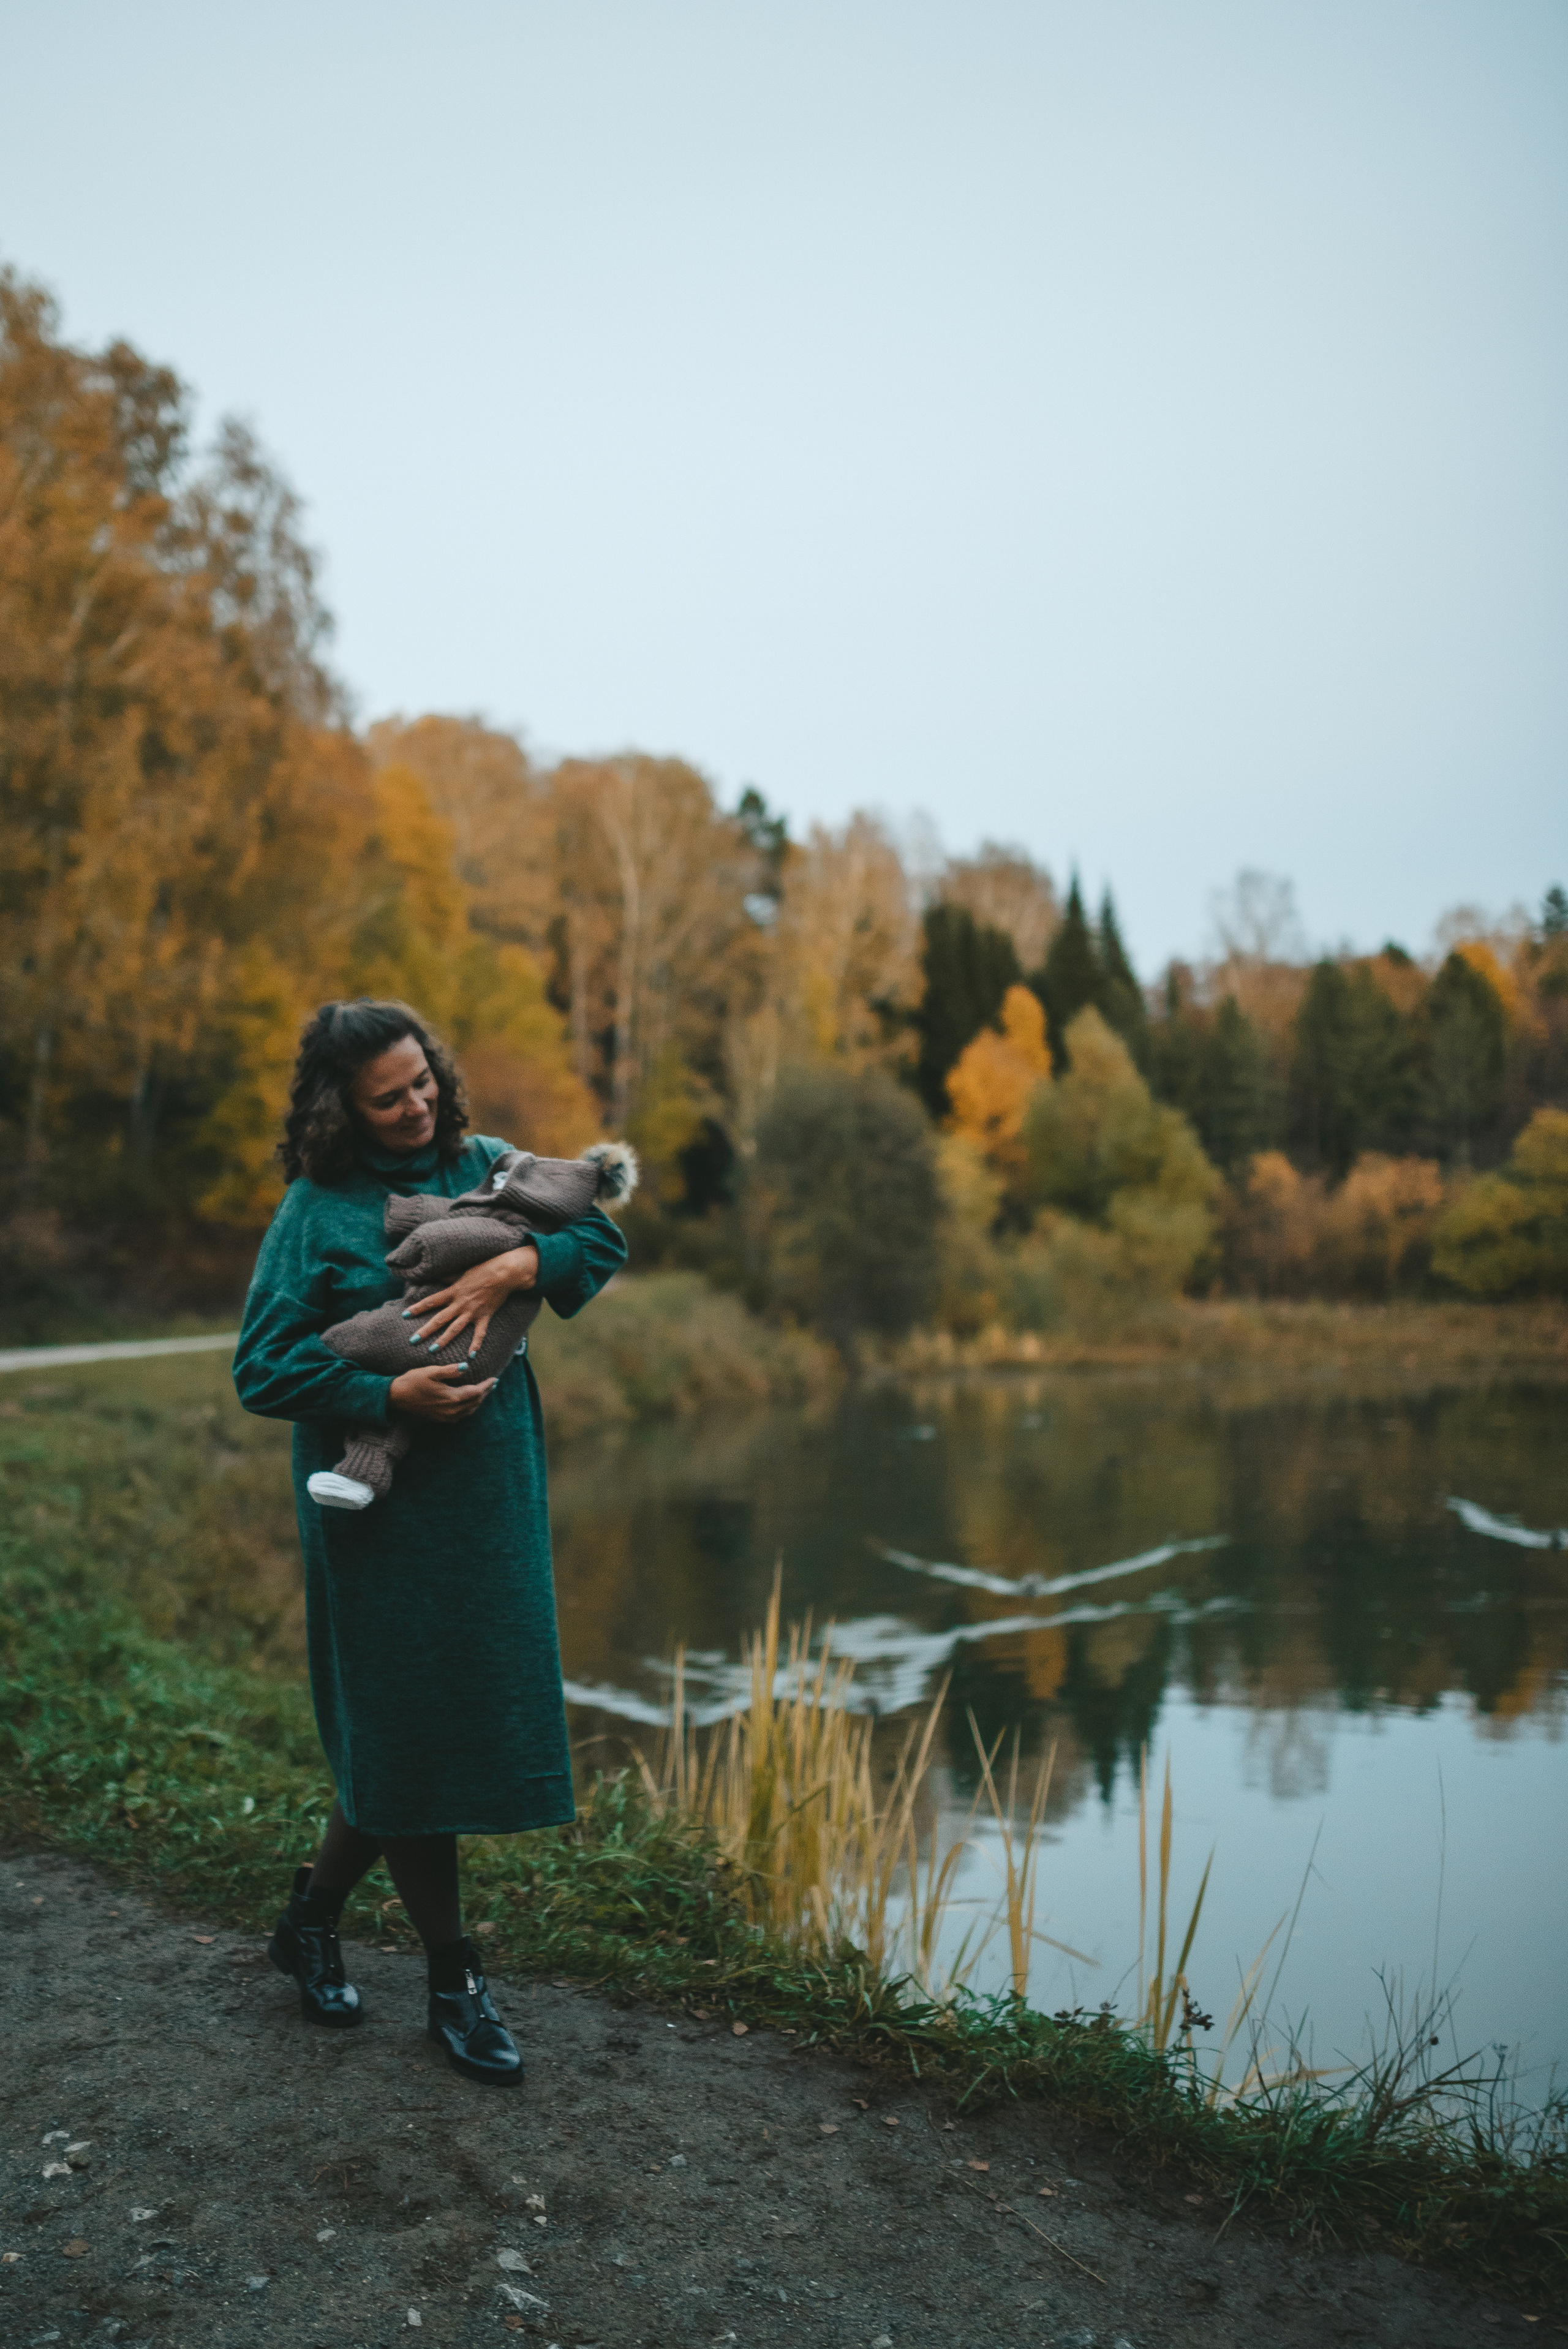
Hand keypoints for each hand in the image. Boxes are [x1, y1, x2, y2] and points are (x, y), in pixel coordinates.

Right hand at [388, 1362, 497, 1421]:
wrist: (396, 1397)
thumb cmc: (412, 1381)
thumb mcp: (431, 1372)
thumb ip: (450, 1370)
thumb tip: (466, 1367)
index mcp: (451, 1398)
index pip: (476, 1393)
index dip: (486, 1385)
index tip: (495, 1378)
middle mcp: (451, 1410)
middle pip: (475, 1403)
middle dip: (485, 1393)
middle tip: (493, 1384)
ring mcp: (445, 1417)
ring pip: (469, 1411)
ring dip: (478, 1401)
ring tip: (485, 1392)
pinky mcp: (440, 1418)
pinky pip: (461, 1415)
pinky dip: (469, 1408)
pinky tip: (469, 1402)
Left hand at [405, 1245, 538, 1358]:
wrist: (503, 1273)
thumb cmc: (483, 1269)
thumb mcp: (461, 1272)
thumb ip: (447, 1277)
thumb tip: (433, 1275)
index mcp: (453, 1292)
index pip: (431, 1301)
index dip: (417, 1308)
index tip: (404, 1315)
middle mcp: (460, 1304)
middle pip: (439, 1319)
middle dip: (425, 1330)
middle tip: (413, 1340)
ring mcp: (472, 1312)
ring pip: (455, 1329)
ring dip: (443, 1340)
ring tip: (432, 1350)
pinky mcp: (484, 1317)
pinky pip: (479, 1333)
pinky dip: (475, 1344)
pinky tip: (470, 1356)